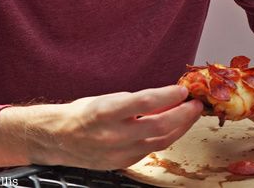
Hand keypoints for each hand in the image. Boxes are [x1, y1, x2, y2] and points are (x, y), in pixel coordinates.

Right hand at [0, 85, 202, 170]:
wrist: (58, 138)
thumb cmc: (82, 113)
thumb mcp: (107, 98)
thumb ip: (135, 101)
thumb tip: (166, 97)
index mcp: (106, 111)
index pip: (144, 102)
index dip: (168, 95)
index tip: (183, 89)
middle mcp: (112, 134)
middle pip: (158, 126)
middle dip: (183, 115)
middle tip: (196, 104)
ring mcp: (118, 152)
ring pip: (159, 141)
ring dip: (179, 127)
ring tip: (190, 115)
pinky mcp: (122, 163)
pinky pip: (150, 150)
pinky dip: (164, 138)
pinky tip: (173, 128)